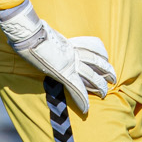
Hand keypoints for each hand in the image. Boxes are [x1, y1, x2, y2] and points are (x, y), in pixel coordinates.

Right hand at [0, 2, 114, 115]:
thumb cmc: (31, 32)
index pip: (91, 46)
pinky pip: (77, 89)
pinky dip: (82, 100)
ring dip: (99, 85)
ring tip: (105, 93)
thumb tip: (38, 33)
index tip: (105, 56)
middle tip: (113, 77)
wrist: (28, 34)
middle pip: (96, 61)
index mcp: (69, 43)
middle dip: (106, 70)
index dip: (100, 51)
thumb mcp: (42, 33)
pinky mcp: (64, 73)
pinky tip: (85, 109)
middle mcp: (73, 53)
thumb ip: (46, 36)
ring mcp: (70, 63)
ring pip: (92, 74)